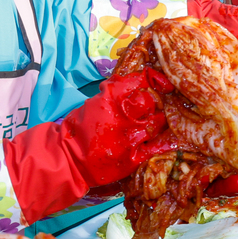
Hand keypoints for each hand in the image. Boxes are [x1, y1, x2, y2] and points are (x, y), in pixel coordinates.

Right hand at [4, 70, 173, 219]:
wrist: (69, 159)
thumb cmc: (78, 129)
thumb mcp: (93, 102)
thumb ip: (112, 93)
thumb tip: (128, 84)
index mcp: (111, 98)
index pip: (140, 80)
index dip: (153, 79)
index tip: (160, 83)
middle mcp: (124, 115)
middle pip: (152, 100)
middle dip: (155, 101)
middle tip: (155, 104)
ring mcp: (131, 137)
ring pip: (157, 122)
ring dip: (159, 119)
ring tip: (157, 120)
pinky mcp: (134, 157)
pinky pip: (157, 146)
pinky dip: (165, 141)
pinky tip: (168, 138)